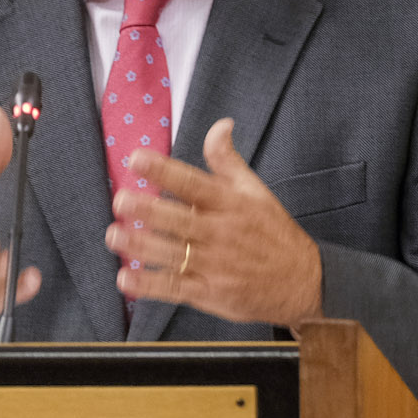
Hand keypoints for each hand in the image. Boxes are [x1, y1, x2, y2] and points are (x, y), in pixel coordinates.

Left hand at [105, 117, 322, 327]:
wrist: (303, 282)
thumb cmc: (272, 232)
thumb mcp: (255, 191)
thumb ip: (228, 160)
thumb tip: (220, 124)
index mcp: (231, 204)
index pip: (194, 183)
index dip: (165, 171)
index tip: (137, 158)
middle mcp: (221, 233)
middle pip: (180, 220)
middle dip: (149, 210)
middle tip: (121, 200)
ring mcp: (215, 265)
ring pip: (173, 254)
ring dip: (141, 245)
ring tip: (114, 235)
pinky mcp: (210, 293)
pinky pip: (175, 289)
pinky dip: (149, 286)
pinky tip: (125, 279)